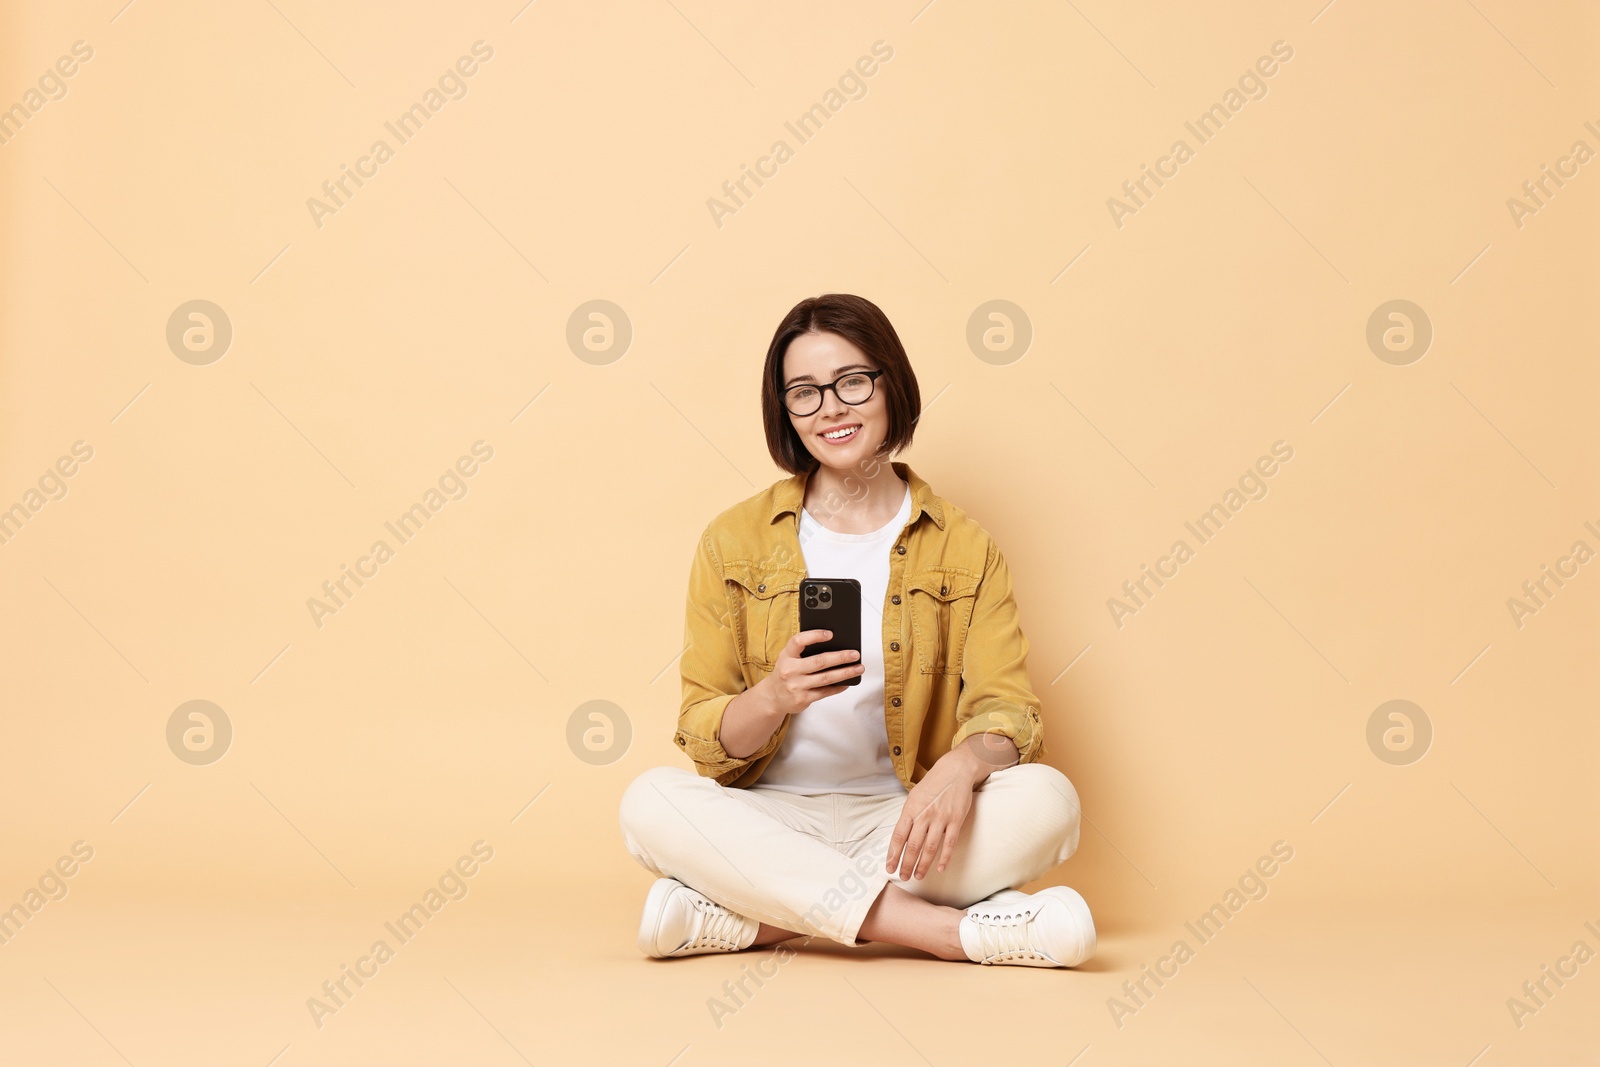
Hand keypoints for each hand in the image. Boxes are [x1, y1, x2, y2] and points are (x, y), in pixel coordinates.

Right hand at [759, 629, 862, 717]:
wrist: (773, 697)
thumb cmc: (786, 672)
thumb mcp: (788, 657)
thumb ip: (803, 649)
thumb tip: (833, 642)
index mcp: (786, 655)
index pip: (798, 641)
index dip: (814, 636)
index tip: (830, 634)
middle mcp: (790, 670)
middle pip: (819, 662)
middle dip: (840, 657)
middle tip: (855, 654)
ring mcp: (796, 686)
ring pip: (826, 678)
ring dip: (845, 673)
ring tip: (858, 668)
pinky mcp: (803, 699)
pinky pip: (825, 692)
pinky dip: (838, 686)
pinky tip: (848, 682)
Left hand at [885, 751, 980, 880]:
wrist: (955, 771)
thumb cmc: (932, 785)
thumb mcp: (914, 797)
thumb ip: (908, 817)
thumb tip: (900, 838)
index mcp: (911, 810)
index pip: (898, 837)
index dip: (893, 855)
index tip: (889, 867)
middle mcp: (924, 815)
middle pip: (913, 846)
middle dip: (906, 864)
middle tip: (903, 877)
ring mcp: (940, 818)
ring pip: (930, 848)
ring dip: (923, 865)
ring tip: (918, 876)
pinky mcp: (956, 820)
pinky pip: (949, 843)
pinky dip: (945, 858)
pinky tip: (940, 868)